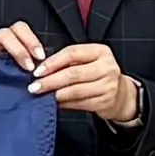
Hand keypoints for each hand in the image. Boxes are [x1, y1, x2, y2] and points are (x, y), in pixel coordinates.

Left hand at [15, 40, 142, 129]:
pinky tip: (55, 103)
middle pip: (73, 73)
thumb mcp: (88, 61)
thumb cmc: (97, 74)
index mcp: (100, 51)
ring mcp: (108, 86)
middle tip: (34, 86)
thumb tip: (41, 69)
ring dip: (55, 94)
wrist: (120, 94)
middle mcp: (107, 67)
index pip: (72, 53)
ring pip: (76, 90)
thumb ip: (69, 62)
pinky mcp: (105, 102)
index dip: (52, 62)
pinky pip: (80, 103)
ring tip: (42, 95)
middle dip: (50, 81)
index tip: (37, 71)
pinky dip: (65, 104)